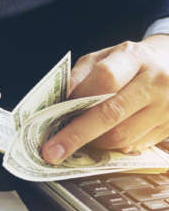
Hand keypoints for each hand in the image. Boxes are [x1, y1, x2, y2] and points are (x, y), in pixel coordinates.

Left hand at [42, 35, 168, 163]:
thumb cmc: (128, 62)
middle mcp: (156, 81)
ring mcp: (168, 107)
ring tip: (79, 140)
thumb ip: (80, 77)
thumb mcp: (102, 58)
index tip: (53, 120)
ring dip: (94, 143)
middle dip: (77, 135)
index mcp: (134, 58)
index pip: (105, 80)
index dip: (77, 102)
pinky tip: (103, 139)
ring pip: (122, 136)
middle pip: (112, 114)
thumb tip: (60, 105)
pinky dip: (113, 146)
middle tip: (54, 152)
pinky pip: (135, 146)